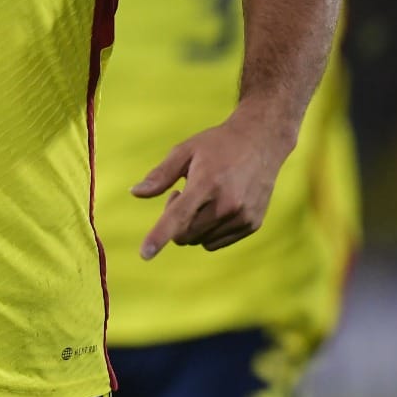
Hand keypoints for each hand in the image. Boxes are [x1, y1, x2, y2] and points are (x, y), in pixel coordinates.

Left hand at [131, 103, 292, 258]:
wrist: (261, 142)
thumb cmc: (218, 145)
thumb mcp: (185, 151)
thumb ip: (160, 175)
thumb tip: (134, 193)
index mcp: (206, 183)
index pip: (178, 216)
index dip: (159, 236)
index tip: (144, 254)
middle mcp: (227, 204)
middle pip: (185, 235)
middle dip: (175, 221)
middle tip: (181, 194)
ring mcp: (242, 217)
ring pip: (200, 241)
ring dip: (193, 226)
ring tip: (203, 198)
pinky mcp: (252, 224)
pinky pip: (217, 242)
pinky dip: (209, 231)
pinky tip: (217, 207)